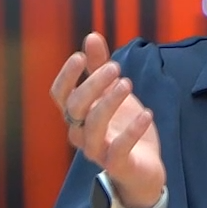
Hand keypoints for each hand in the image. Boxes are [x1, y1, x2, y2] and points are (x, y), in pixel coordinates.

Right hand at [50, 33, 164, 207]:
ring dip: (109, 102)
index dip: (67, 76)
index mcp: (78, 116)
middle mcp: (82, 134)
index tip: (81, 56)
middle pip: (75, 107)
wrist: (144, 171)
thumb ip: (101, 67)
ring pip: (93, 127)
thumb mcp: (114, 94)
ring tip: (128, 84)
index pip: (60, 95)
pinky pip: (119, 150)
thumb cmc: (124, 130)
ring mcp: (98, 151)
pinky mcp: (118, 165)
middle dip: (93, 84)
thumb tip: (91, 36)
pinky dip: (132, 131)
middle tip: (116, 67)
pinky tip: (147, 113)